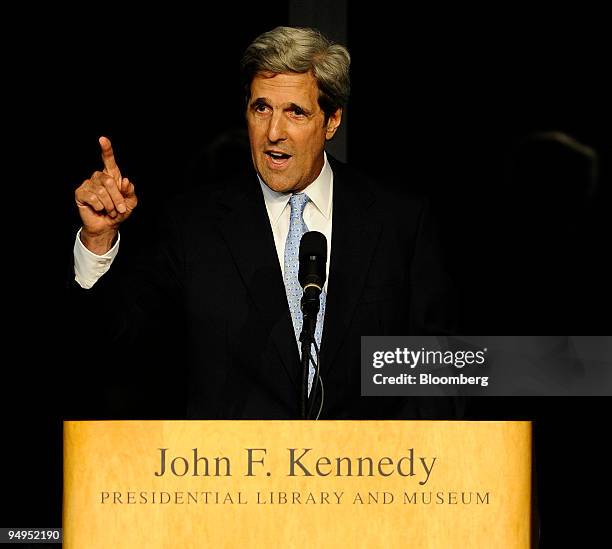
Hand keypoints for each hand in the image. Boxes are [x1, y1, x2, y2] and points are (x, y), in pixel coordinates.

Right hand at [75, 136, 137, 253]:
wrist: (107, 226)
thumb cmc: (119, 212)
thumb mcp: (130, 203)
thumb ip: (130, 192)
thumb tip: (125, 181)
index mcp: (112, 176)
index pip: (109, 160)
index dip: (106, 150)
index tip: (103, 139)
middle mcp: (99, 177)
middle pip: (109, 181)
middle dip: (117, 198)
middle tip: (119, 209)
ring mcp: (88, 184)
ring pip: (101, 191)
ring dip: (109, 204)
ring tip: (109, 211)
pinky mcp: (80, 193)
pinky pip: (92, 197)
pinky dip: (99, 206)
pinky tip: (99, 209)